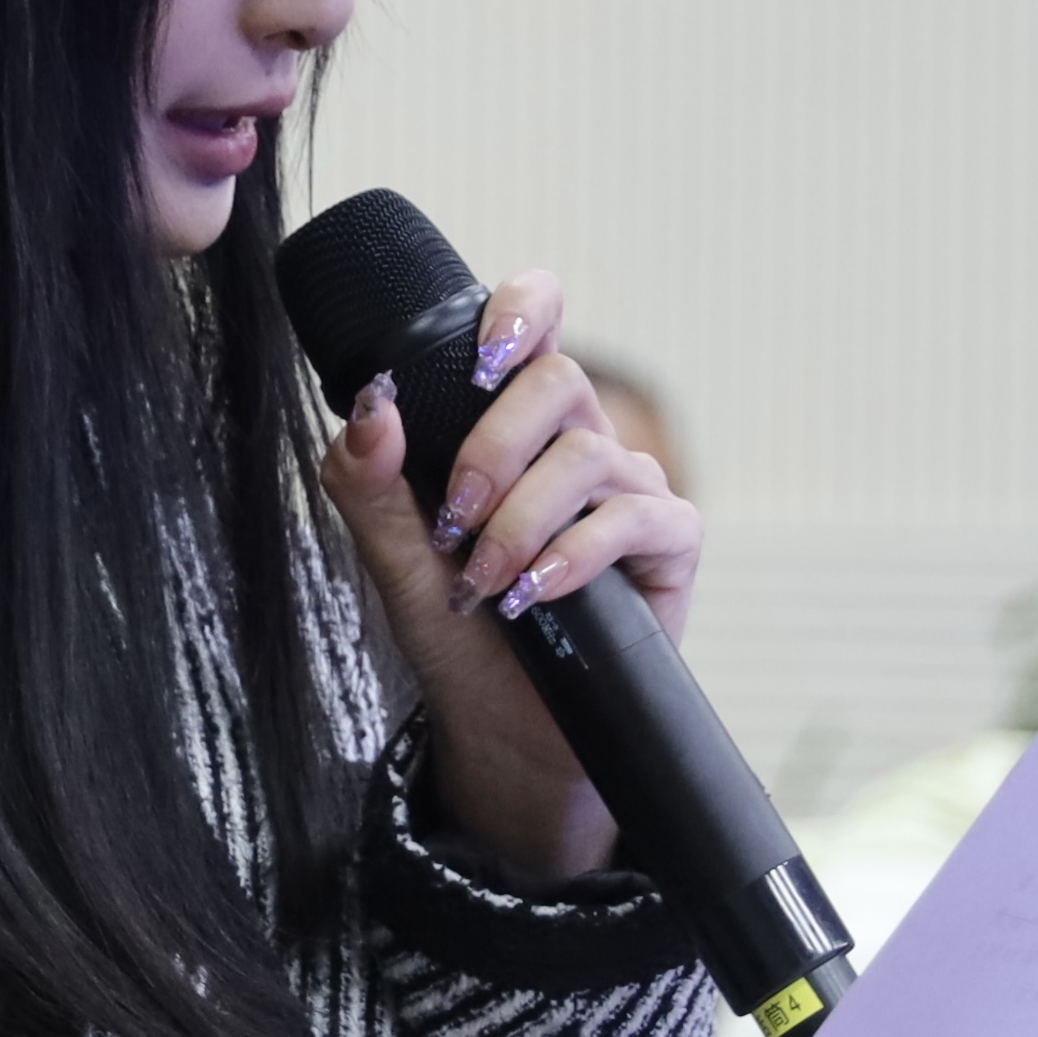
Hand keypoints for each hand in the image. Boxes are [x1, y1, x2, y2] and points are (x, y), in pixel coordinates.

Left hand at [314, 269, 701, 874]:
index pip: (536, 318)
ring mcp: (629, 488)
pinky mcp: (668, 543)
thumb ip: (369, 484)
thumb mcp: (394, 561)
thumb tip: (370, 407)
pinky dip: (576, 555)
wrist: (504, 726)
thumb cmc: (456, 634)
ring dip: (521, 523)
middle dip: (493, 449)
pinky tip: (537, 595)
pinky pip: (635, 518)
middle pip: (558, 379)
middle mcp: (578, 440)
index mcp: (514, 420)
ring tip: (485, 585)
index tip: (478, 360)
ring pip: (587, 456)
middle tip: (453, 521)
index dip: (519, 311)